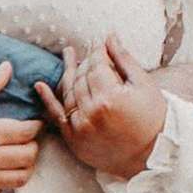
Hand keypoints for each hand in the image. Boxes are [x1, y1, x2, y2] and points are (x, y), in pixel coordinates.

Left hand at [36, 33, 166, 178]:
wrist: (150, 156)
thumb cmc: (152, 118)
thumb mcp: (144, 85)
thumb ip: (123, 59)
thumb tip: (109, 36)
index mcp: (110, 97)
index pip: (96, 65)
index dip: (97, 51)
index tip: (98, 42)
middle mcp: (91, 112)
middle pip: (81, 76)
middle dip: (85, 60)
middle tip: (88, 50)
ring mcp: (79, 126)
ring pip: (68, 91)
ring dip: (68, 72)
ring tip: (68, 54)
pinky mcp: (73, 139)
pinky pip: (56, 115)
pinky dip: (47, 99)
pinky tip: (40, 84)